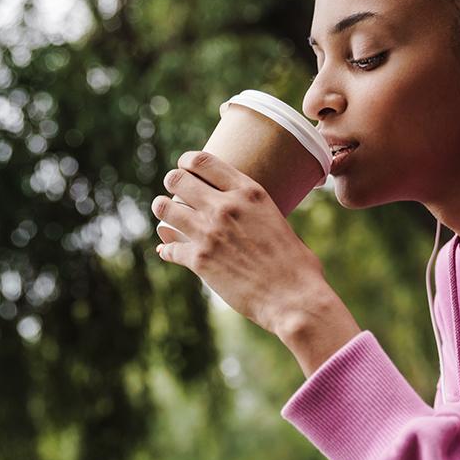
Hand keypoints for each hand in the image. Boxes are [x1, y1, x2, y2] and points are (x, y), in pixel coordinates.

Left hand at [152, 150, 329, 335]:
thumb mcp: (278, 221)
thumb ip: (257, 212)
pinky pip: (169, 248)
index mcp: (249, 193)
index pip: (203, 161)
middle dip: (172, 183)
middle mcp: (225, 207)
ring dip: (163, 211)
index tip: (184, 167)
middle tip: (175, 193)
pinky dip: (167, 250)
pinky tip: (169, 252)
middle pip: (177, 179)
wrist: (293, 298)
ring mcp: (209, 232)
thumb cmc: (297, 265)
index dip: (187, 161)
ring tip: (166, 216)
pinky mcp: (199, 260)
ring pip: (165, 208)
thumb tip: (251, 217)